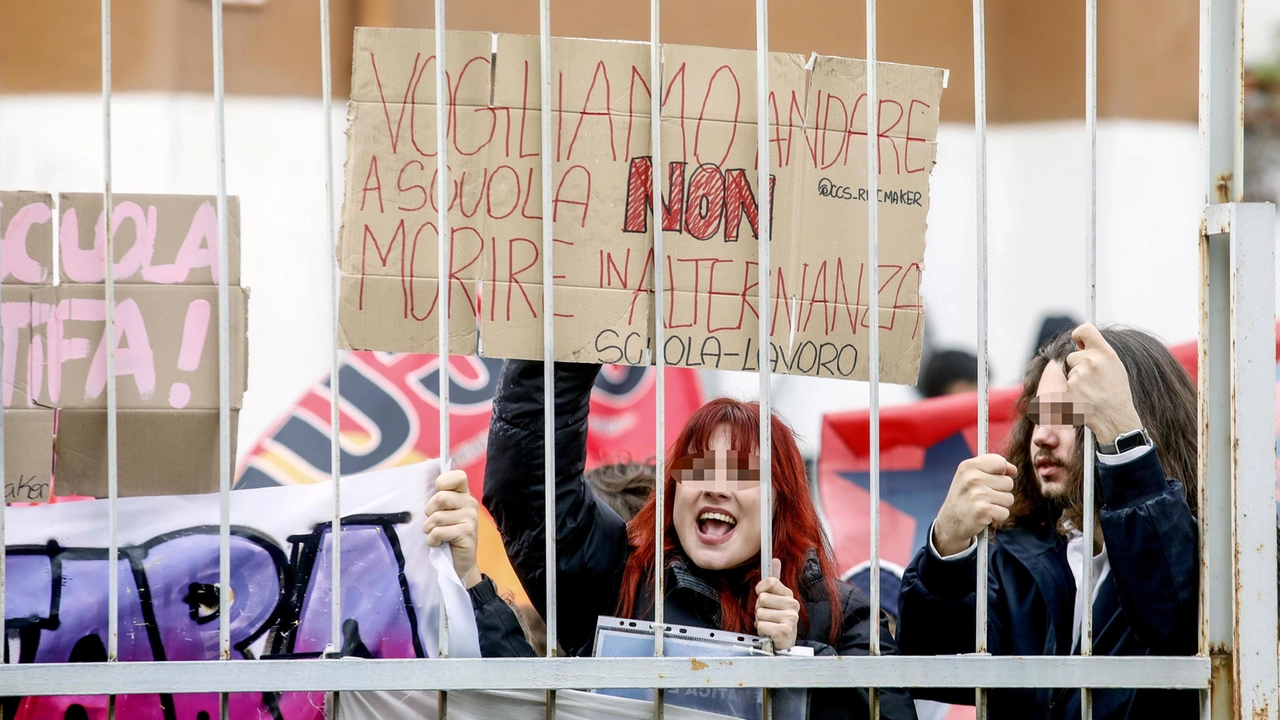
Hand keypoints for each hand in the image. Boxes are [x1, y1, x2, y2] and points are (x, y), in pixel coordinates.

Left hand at [423, 469, 481, 588]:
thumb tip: (427, 463)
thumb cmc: (445, 534)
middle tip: (433, 522)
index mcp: (463, 494)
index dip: (443, 482)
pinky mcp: (467, 532)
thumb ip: (437, 494)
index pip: (457, 476)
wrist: (458, 563)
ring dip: (429, 529)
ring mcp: (470, 517)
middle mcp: (470, 502)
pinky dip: (432, 540)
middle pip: (440, 497)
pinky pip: (439, 532)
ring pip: (436, 517)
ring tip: (435, 535)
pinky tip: (438, 544)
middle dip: (429, 512)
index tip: (437, 492)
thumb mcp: (440, 512)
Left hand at [755, 558, 799, 650]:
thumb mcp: (776, 598)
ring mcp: (790, 618)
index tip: (762, 594)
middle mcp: (792, 604)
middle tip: (767, 615)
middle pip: (762, 598)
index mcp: (788, 594)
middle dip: (759, 608)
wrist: (784, 641)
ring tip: (769, 624)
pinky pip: (762, 625)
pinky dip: (762, 630)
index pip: (770, 581)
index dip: (761, 588)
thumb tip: (775, 559)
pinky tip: (769, 632)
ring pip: (760, 613)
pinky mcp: (785, 631)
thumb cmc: (777, 619)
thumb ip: (774, 581)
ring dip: (760, 621)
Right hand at [932, 454, 1016, 555]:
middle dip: (1000, 492)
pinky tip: (984, 516)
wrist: (949, 523)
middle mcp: (972, 478)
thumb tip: (1012, 469)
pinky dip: (997, 517)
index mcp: (968, 466)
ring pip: (1009, 498)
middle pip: (1008, 482)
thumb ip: (991, 468)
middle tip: (983, 498)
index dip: (1001, 472)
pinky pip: (1005, 512)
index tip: (992, 480)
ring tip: (984, 506)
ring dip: (999, 505)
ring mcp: (977, 494)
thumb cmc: (964, 498)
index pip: (1000, 462)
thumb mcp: (969, 477)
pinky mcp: (983, 511)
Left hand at [1065, 324, 1142, 444]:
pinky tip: (1085, 397)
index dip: (1078, 334)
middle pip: (1072, 356)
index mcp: (1105, 354)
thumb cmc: (1116, 393)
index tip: (1078, 341)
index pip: (1085, 330)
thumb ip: (1098, 353)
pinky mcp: (1069, 388)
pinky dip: (1073, 391)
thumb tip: (1080, 344)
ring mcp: (1079, 375)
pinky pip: (1066, 384)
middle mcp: (1091, 361)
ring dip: (1076, 380)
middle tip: (1092, 380)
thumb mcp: (1115, 367)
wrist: (1115, 417)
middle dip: (1078, 366)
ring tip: (1091, 391)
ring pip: (1069, 372)